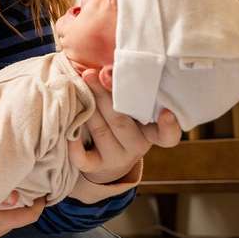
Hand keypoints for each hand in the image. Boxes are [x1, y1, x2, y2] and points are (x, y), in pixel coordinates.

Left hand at [69, 68, 180, 183]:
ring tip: (77, 87)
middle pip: (122, 122)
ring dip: (88, 109)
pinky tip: (69, 128)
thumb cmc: (118, 121)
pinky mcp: (97, 167)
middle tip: (90, 74)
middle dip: (104, 96)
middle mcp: (137, 146)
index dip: (169, 125)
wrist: (106, 159)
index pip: (167, 135)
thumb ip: (124, 91)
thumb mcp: (129, 108)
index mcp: (150, 131)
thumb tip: (105, 70)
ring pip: (102, 132)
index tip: (166, 112)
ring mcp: (117, 158)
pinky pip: (84, 159)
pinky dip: (75, 145)